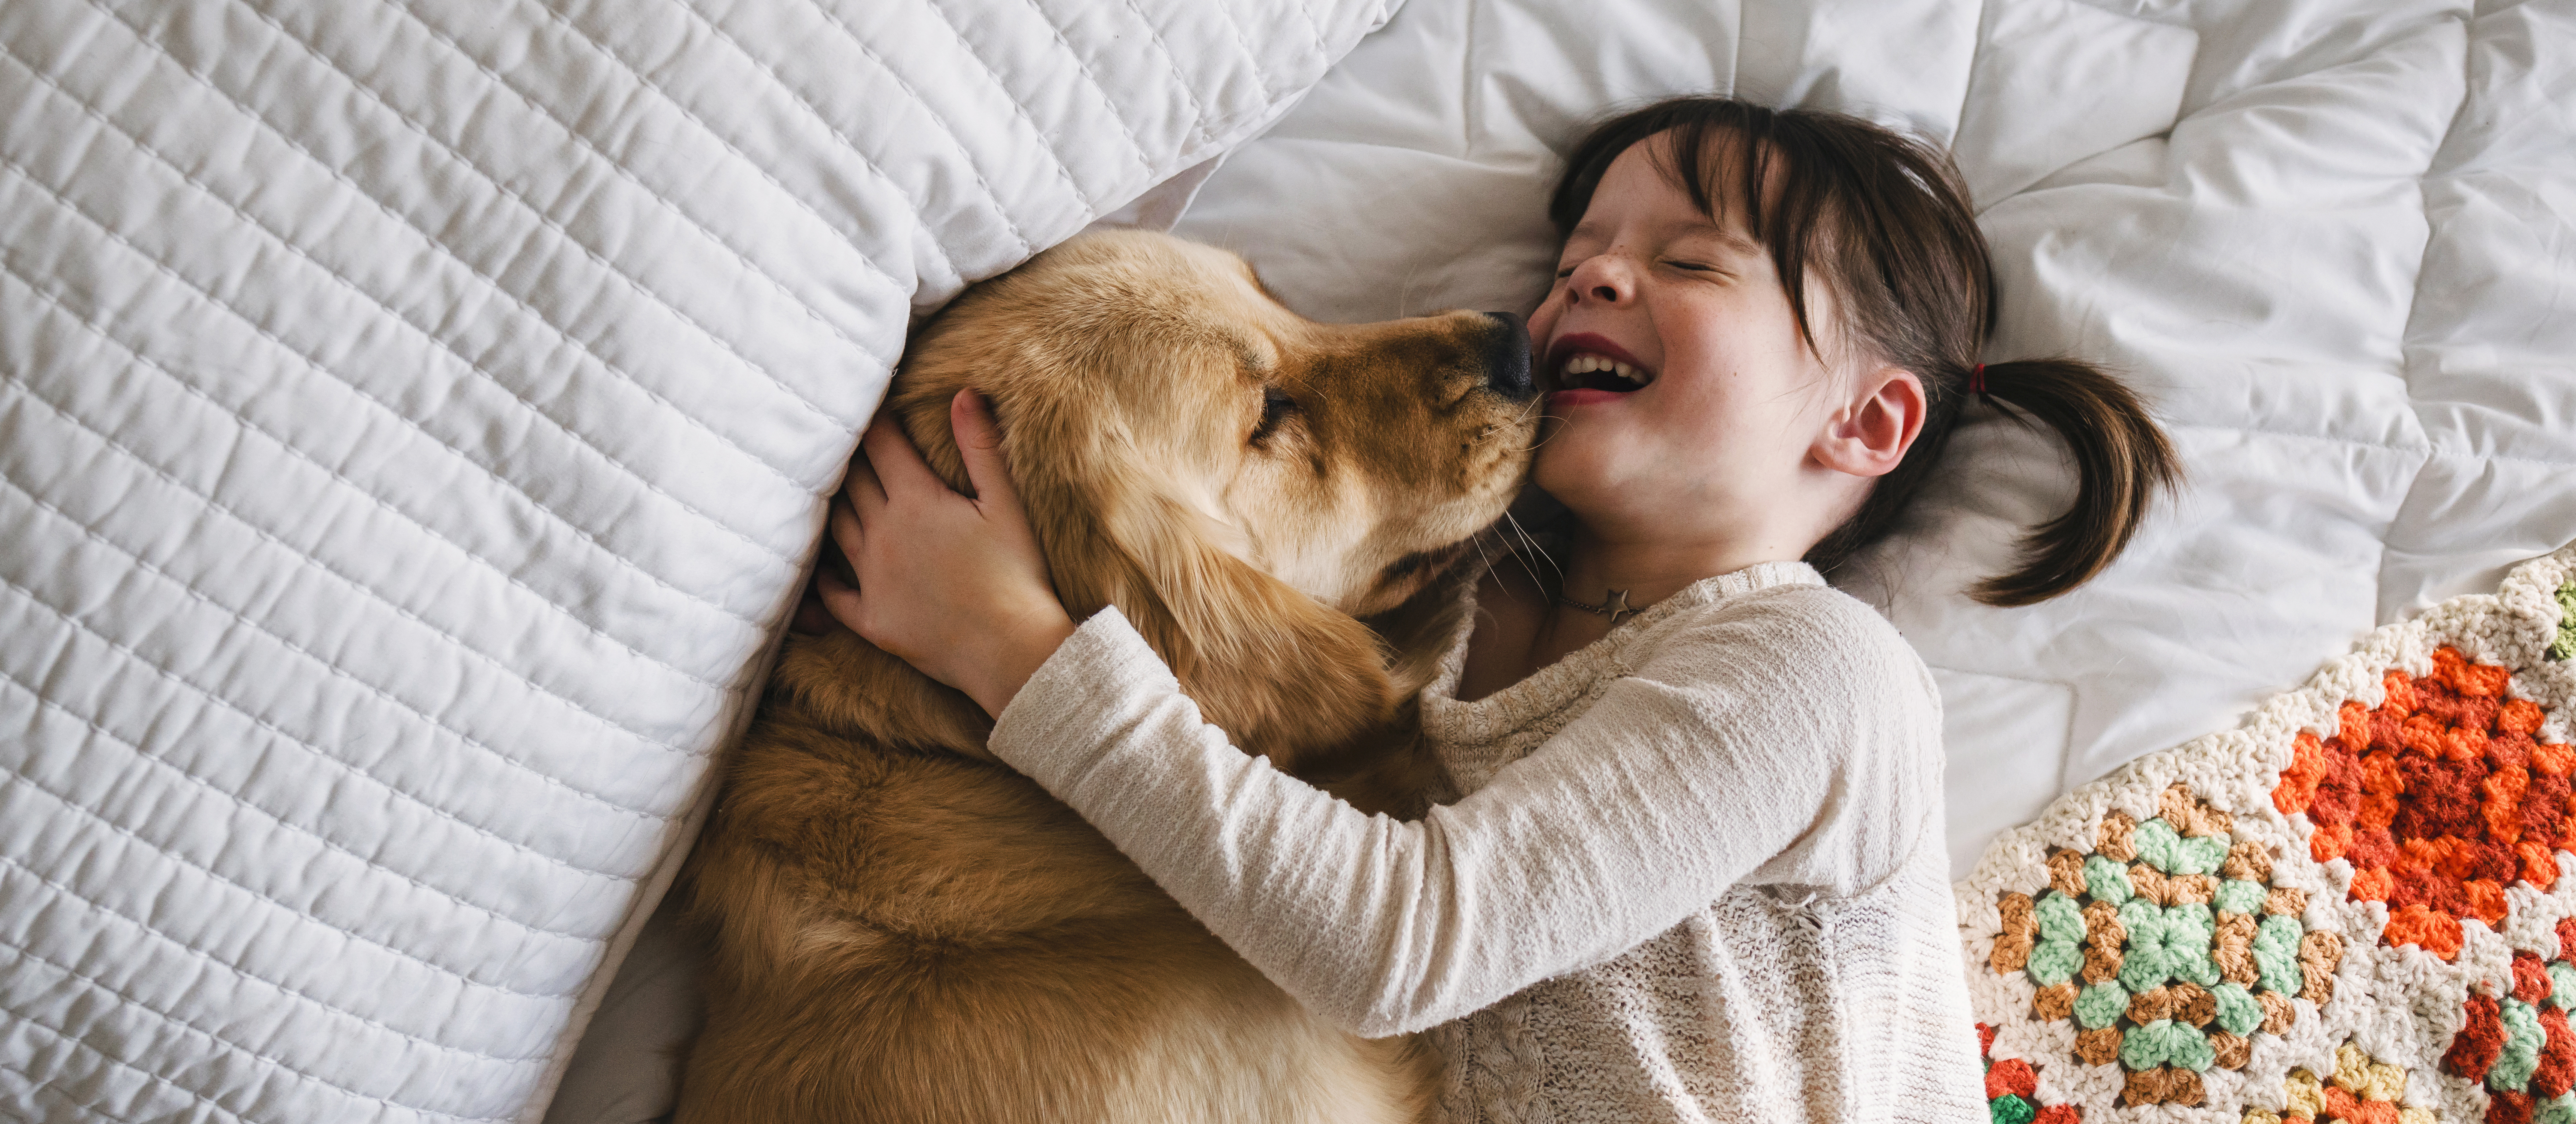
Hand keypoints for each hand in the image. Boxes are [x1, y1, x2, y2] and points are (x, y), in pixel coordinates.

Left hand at [815, 389, 1077, 716]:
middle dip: (850, 458)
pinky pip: (832, 592)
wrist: (1011, 651)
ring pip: (837, 529)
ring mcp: (872, 578)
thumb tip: (962, 394)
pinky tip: (823, 566)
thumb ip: (980, 447)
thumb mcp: (1006, 504)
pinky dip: (825, 574)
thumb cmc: (1018, 574)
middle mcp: (883, 534)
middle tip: (847, 443)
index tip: (871, 407)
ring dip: (835, 506)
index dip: (874, 422)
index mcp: (916, 500)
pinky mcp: (870, 619)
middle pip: (852, 482)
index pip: (880, 445)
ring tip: (833, 491)